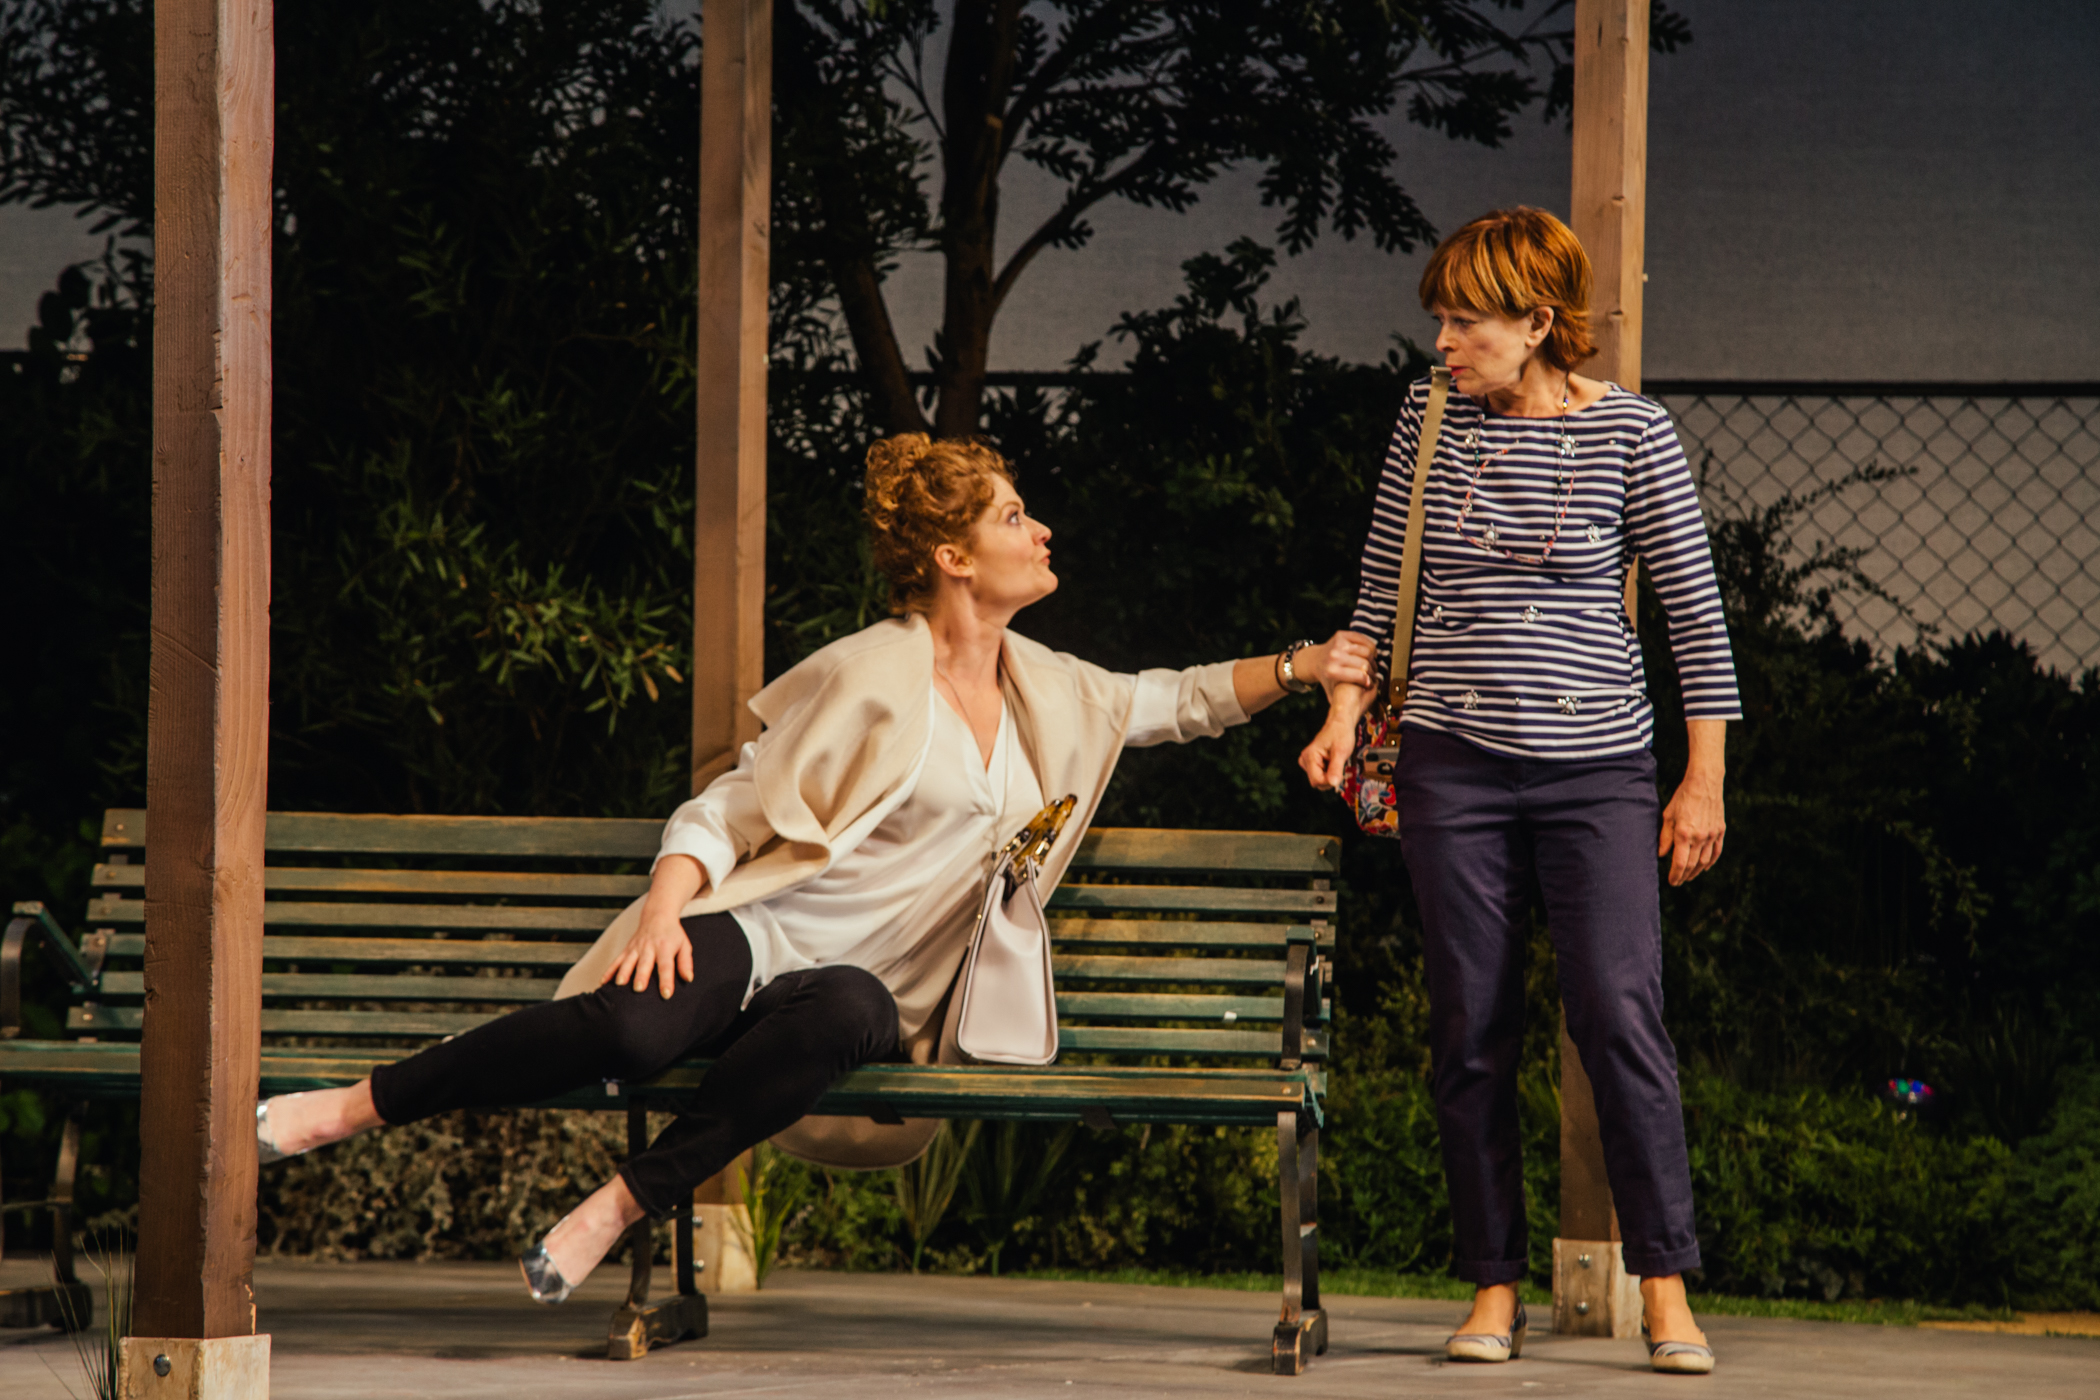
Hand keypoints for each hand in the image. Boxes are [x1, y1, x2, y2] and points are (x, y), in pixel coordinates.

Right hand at [608, 906, 695, 997]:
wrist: (658, 914)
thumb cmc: (673, 934)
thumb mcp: (684, 945)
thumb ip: (685, 962)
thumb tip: (688, 978)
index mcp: (665, 947)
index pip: (666, 966)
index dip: (666, 980)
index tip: (666, 994)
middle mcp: (649, 947)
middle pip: (644, 963)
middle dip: (641, 976)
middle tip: (638, 989)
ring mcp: (636, 948)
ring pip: (627, 961)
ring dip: (623, 972)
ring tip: (619, 985)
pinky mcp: (627, 949)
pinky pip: (616, 960)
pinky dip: (609, 971)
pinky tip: (602, 982)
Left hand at [1294, 630, 1375, 697]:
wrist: (1314, 660)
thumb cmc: (1327, 679)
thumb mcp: (1332, 694)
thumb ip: (1341, 705)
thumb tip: (1350, 718)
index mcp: (1332, 671)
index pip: (1360, 676)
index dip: (1369, 681)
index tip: (1371, 683)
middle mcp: (1334, 656)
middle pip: (1365, 663)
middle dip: (1373, 670)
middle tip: (1374, 674)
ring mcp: (1338, 644)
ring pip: (1367, 651)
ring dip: (1373, 659)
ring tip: (1372, 665)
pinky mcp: (1341, 635)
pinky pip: (1364, 641)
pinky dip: (1370, 647)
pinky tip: (1370, 654)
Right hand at [1298, 684, 1372, 790]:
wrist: (1340, 724)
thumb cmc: (1340, 734)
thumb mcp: (1341, 751)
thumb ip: (1336, 768)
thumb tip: (1333, 784)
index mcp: (1309, 756)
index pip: (1317, 781)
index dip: (1330, 781)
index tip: (1340, 772)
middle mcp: (1304, 760)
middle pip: (1317, 782)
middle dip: (1330, 777)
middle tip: (1338, 763)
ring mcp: (1307, 762)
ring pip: (1320, 780)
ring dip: (1331, 774)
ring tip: (1336, 761)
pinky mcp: (1312, 763)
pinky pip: (1321, 775)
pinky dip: (1330, 772)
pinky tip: (1333, 761)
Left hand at [1658, 768, 1724, 884]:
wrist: (1705, 783)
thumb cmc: (1683, 797)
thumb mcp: (1668, 815)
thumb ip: (1665, 837)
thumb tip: (1662, 854)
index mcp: (1683, 834)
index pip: (1680, 863)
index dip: (1675, 875)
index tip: (1671, 881)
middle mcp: (1699, 837)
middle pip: (1692, 865)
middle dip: (1684, 876)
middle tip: (1678, 881)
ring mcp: (1712, 835)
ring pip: (1705, 861)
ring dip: (1696, 872)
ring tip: (1689, 876)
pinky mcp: (1720, 831)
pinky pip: (1716, 852)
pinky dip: (1711, 862)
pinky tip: (1705, 867)